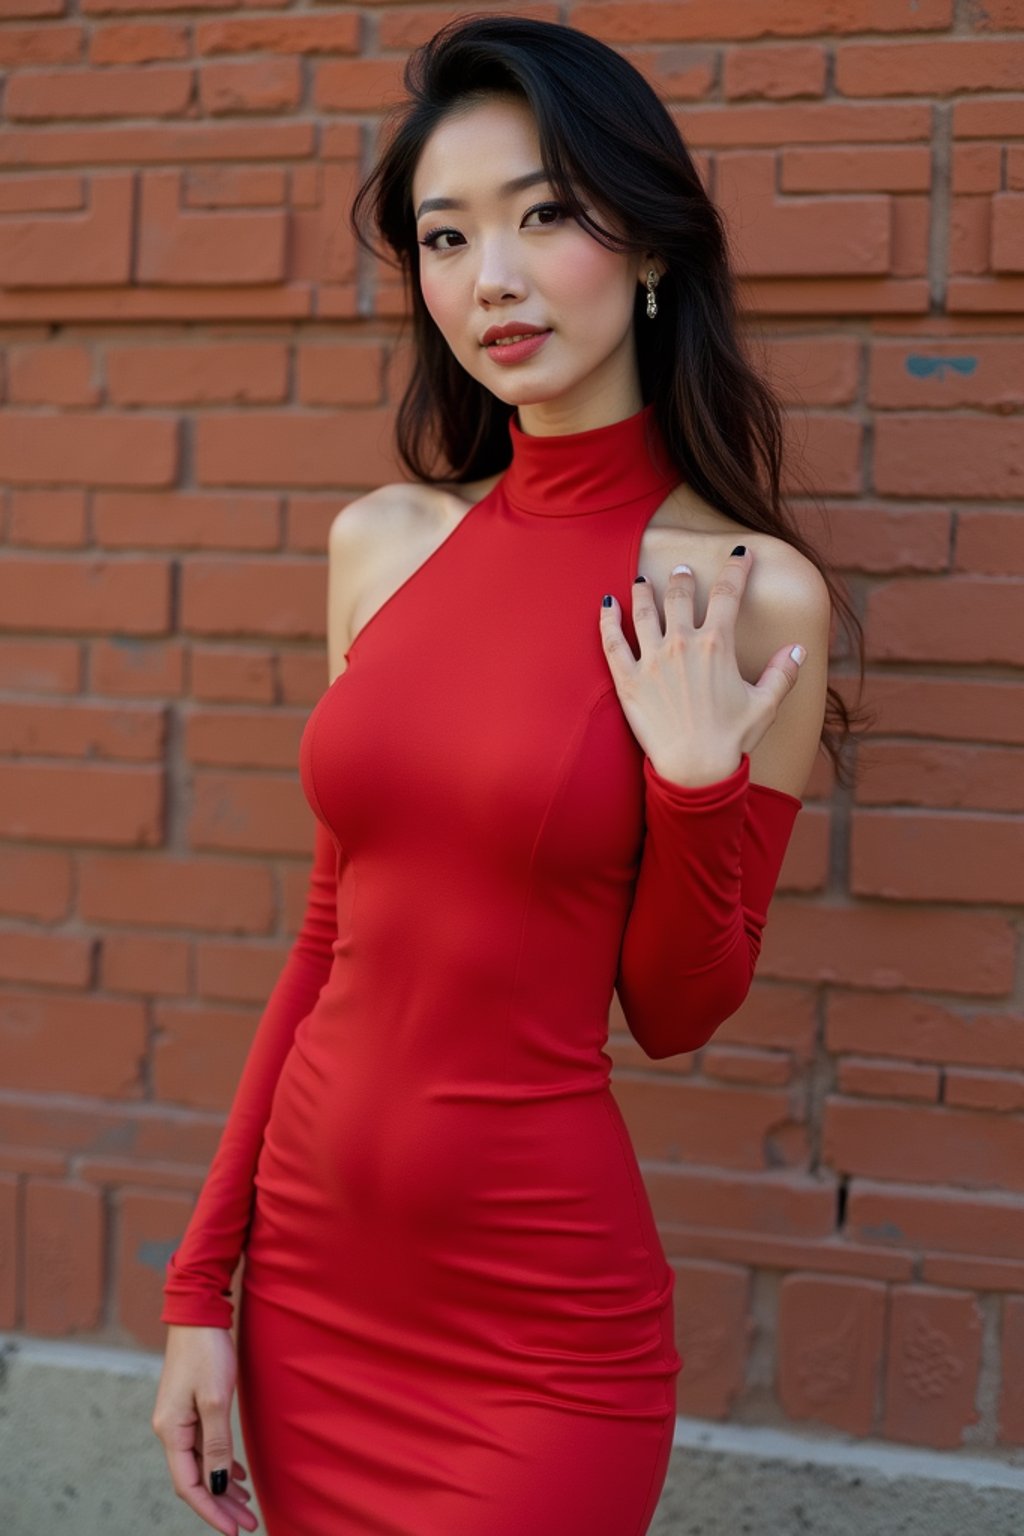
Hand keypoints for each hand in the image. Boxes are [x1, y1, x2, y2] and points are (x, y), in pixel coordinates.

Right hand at [151, 1324, 258, 1533]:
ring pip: (201, 1464)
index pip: (189, 1486)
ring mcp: (178, 1419)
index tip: (234, 1531)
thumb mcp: (216, 1400)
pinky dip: (220, 1463)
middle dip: (221, 1505)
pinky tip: (237, 1473)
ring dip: (223, 1487)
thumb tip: (218, 1484)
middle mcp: (170, 1430)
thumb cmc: (207, 1352)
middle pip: (195, 1480)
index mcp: (171, 1432)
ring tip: (247, 1505)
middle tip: (249, 1524)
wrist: (198, 1313)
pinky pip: (203, 1447)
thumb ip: (216, 1444)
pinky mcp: (189, 1407)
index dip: (211, 1512)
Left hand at [599, 544, 805, 786]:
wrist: (695, 770)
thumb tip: (799, 649)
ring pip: (644, 611)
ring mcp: (651, 660)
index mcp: (717, 644)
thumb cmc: (732, 739)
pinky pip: (612, 642)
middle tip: (682, 571)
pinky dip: (607, 619)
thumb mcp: (765, 705)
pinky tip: (606, 604)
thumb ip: (783, 674)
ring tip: (642, 580)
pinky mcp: (627, 680)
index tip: (739, 554)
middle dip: (683, 578)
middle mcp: (682, 644)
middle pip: (679, 595)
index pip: (728, 593)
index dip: (736, 568)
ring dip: (644, 591)